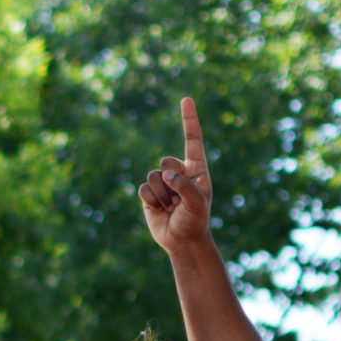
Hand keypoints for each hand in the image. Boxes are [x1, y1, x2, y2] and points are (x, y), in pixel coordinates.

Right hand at [138, 97, 214, 251]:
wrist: (182, 241)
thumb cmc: (195, 221)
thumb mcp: (198, 203)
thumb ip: (185, 185)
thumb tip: (165, 172)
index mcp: (196, 169)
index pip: (192, 140)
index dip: (189, 119)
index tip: (186, 99)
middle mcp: (179, 171)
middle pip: (166, 161)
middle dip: (171, 181)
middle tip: (179, 200)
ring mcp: (163, 182)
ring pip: (153, 176)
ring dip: (162, 195)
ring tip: (172, 207)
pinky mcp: (148, 194)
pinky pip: (143, 189)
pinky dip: (151, 201)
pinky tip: (160, 210)